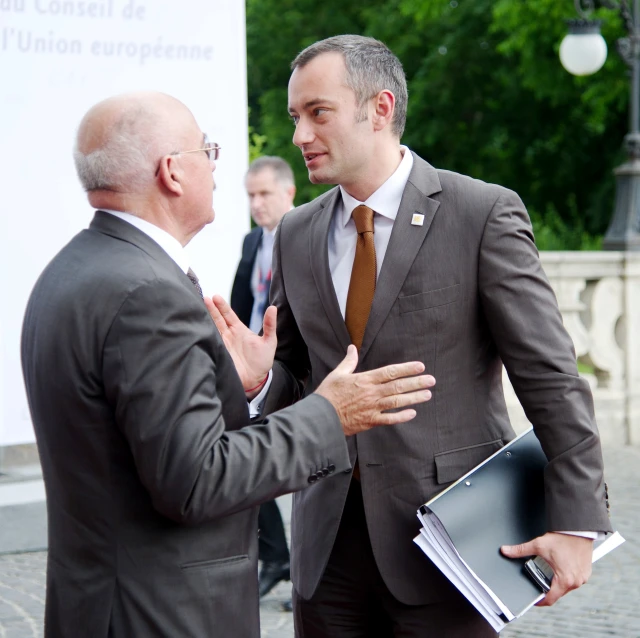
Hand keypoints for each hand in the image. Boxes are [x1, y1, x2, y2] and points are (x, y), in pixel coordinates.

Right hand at [205, 295, 276, 397]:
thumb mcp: (269, 342)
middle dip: (210, 309)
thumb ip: (269, 325)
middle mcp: (228, 335)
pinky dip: (204, 335)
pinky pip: (209, 343)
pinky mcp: (218, 354)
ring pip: (211, 329)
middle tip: (203, 297)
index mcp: (239, 330)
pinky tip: (197, 327)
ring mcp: (221, 344)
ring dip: (205, 319)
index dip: (221, 306)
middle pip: (217, 319)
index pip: (228, 315)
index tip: (215, 296)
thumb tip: (273, 308)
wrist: (255, 380)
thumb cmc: (262, 361)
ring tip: (197, 308)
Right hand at [315, 345, 434, 435]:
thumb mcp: (337, 374)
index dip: (406, 369)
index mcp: (364, 379)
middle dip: (416, 383)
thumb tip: (352, 348)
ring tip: (427, 395)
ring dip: (413, 398)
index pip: (389, 372)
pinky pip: (389, 419)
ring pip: (397, 402)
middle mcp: (371, 393)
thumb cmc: (328, 395)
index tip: (420, 366)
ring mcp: (372, 408)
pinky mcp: (370, 421)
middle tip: (431, 380)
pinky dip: (401, 417)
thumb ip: (348, 361)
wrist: (320, 417)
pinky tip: (412, 413)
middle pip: (398, 386)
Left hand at [501, 532, 592, 605]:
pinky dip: (566, 577)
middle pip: (558, 593)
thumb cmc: (562, 538)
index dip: (540, 601)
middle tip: (537, 582)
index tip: (533, 600)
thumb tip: (505, 551)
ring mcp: (582, 578)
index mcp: (564, 580)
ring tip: (548, 574)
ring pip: (567, 587)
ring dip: (557, 583)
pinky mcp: (586, 572)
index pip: (551, 599)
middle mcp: (576, 582)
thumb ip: (520, 550)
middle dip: (547, 589)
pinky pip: (574, 580)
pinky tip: (559, 569)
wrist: (578, 529)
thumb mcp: (538, 545)